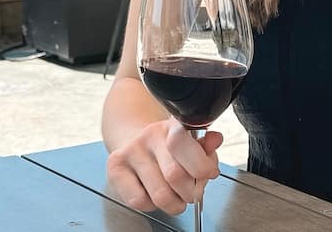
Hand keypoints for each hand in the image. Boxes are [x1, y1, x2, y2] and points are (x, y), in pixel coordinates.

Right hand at [106, 118, 223, 214]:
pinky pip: (140, 201)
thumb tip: (215, 140)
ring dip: (174, 204)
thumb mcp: (191, 143)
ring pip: (159, 194)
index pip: (185, 144)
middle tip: (192, 192)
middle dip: (190, 193)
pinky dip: (151, 205)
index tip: (207, 174)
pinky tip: (153, 194)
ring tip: (175, 197)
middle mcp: (151, 134)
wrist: (134, 141)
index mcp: (173, 126)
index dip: (202, 166)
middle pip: (175, 176)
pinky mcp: (116, 167)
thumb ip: (205, 146)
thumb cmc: (168, 148)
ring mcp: (131, 150)